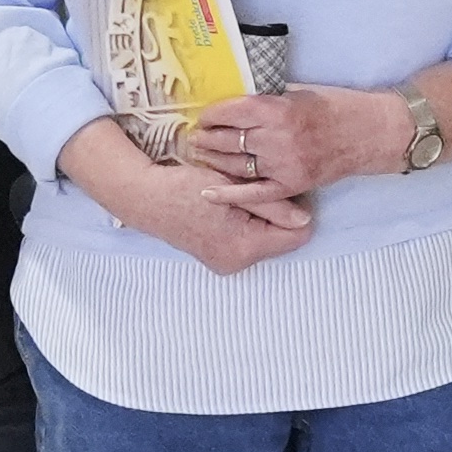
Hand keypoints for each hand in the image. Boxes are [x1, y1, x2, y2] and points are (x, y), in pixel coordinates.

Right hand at [64, 125, 318, 275]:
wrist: (145, 197)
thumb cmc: (185, 187)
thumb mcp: (232, 190)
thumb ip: (272, 206)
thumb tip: (306, 219)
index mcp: (243, 248)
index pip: (295, 236)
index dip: (294, 211)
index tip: (280, 191)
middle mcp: (236, 263)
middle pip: (282, 239)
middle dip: (278, 215)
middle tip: (255, 191)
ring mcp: (226, 263)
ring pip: (267, 239)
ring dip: (262, 219)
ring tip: (240, 197)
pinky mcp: (218, 257)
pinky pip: (249, 241)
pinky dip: (247, 224)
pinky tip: (231, 208)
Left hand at [181, 82, 407, 195]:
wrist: (373, 133)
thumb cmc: (340, 106)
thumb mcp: (301, 92)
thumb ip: (270, 99)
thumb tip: (240, 101)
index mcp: (280, 109)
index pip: (232, 112)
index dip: (212, 114)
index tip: (203, 115)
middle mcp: (279, 138)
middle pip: (229, 139)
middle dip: (207, 137)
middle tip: (194, 136)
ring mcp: (285, 165)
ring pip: (236, 164)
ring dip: (213, 159)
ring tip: (200, 154)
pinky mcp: (293, 184)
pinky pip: (255, 193)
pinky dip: (230, 194)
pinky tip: (208, 192)